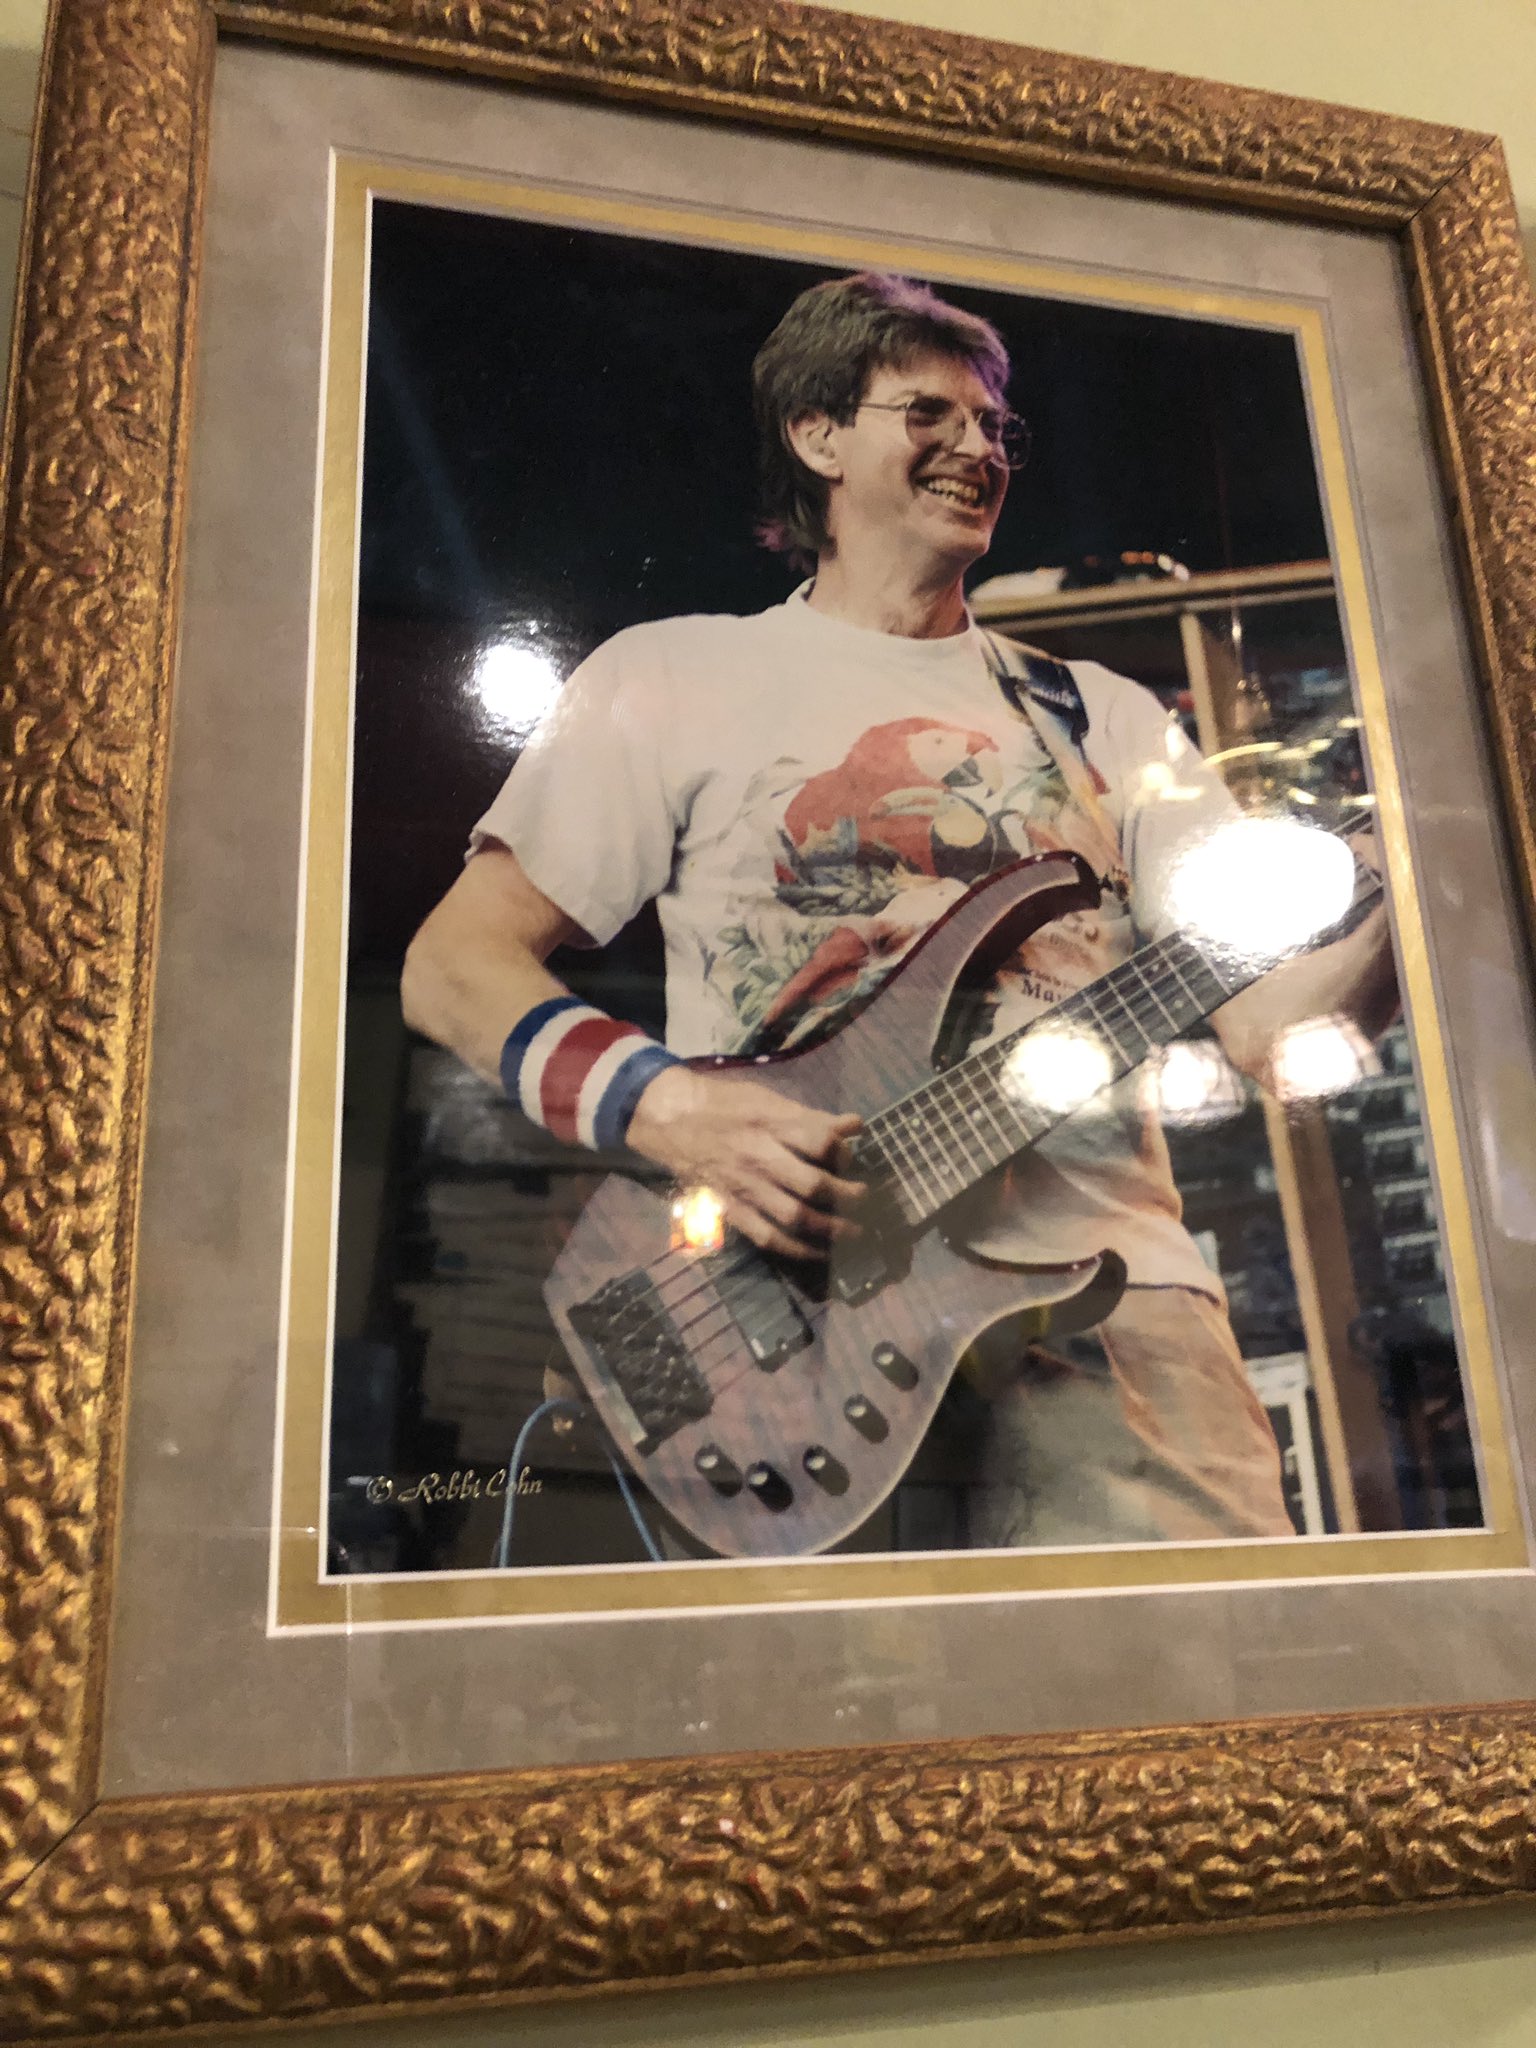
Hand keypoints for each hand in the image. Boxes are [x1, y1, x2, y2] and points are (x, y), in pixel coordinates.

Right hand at [626, 1064, 864, 1259]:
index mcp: (771, 1124)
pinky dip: (797, 1250)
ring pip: (795, 1217)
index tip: (851, 1159)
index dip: (844, 1154)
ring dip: (831, 1230)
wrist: (670, 1119)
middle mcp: (760, 1158)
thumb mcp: (768, 1098)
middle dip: (847, 1197)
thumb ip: (811, 1117)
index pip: (820, 1142)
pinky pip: (768, 1238)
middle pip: (812, 1185)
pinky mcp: (731, 1210)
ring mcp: (745, 1188)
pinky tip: (819, 1253)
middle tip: (865, 1200)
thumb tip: (855, 1125)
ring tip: (854, 1232)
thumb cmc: (724, 1104)